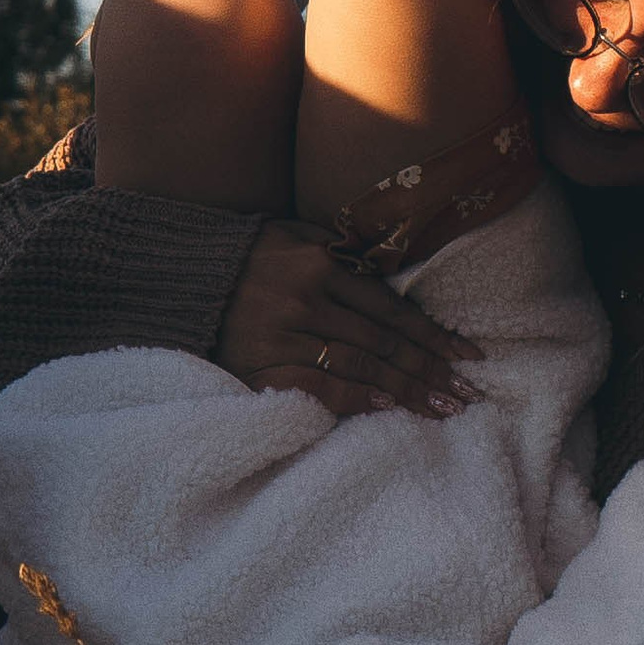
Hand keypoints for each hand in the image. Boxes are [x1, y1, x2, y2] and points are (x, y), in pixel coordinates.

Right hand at [215, 219, 473, 423]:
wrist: (175, 276)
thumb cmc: (245, 255)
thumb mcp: (294, 236)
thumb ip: (341, 253)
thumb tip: (391, 274)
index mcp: (320, 266)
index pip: (391, 309)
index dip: (433, 336)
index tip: (468, 357)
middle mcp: (306, 301)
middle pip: (384, 343)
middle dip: (431, 370)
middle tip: (467, 394)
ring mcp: (282, 337)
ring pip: (358, 368)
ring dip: (404, 390)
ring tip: (440, 408)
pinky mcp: (260, 367)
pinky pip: (316, 387)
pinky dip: (352, 399)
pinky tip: (384, 407)